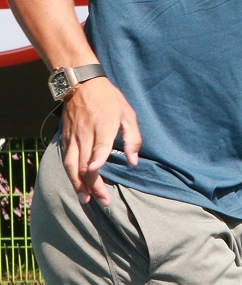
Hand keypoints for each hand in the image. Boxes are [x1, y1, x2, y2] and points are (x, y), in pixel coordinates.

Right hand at [60, 77, 140, 205]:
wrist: (82, 84)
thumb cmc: (109, 99)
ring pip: (72, 166)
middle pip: (85, 164)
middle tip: (103, 201)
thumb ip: (133, 138)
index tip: (97, 172)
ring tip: (86, 199)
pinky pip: (67, 161)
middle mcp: (86, 134)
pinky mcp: (65, 139)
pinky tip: (77, 185)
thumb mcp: (128, 113)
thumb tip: (133, 161)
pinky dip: (71, 175)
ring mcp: (73, 137)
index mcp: (104, 125)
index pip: (99, 146)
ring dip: (78, 184)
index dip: (97, 160)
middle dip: (93, 185)